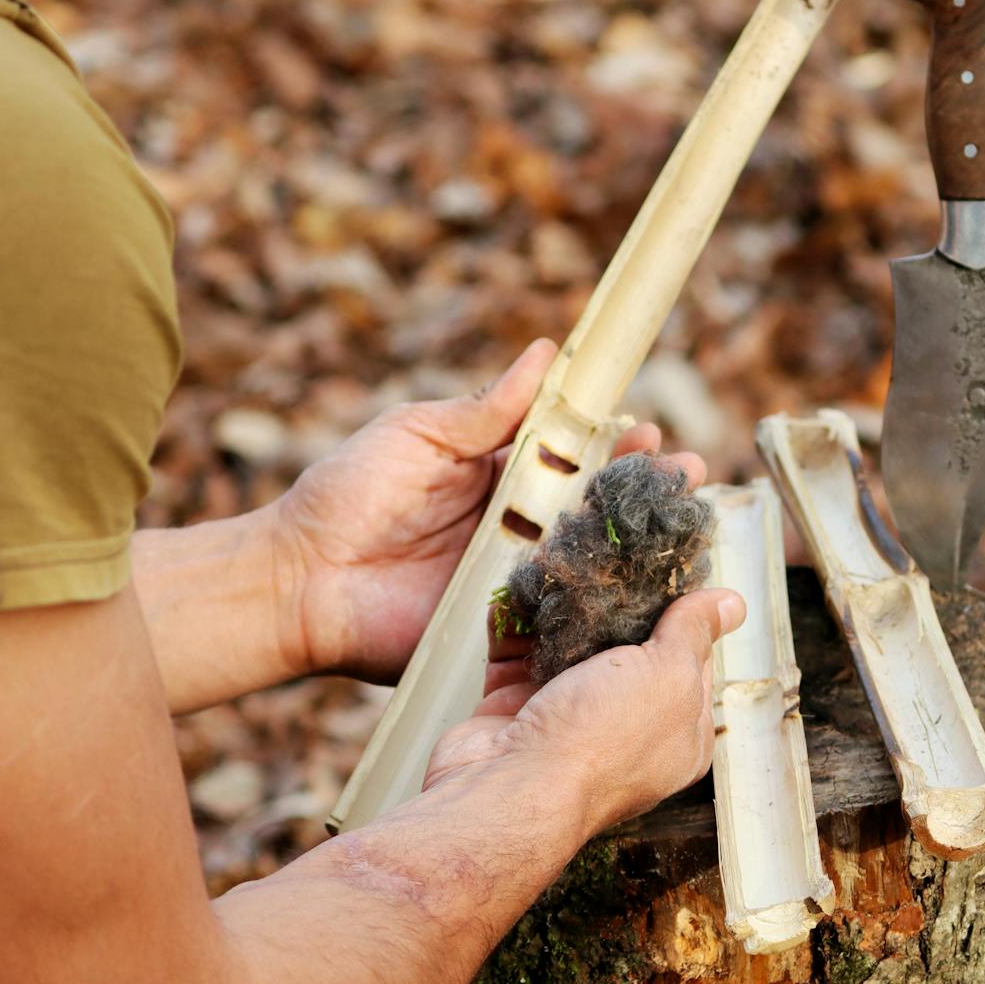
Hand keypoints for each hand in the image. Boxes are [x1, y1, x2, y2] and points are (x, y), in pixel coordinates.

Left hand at [270, 340, 708, 684]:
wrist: (301, 580)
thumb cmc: (347, 497)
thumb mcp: (418, 434)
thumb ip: (485, 409)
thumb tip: (544, 353)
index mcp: (494, 476)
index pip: (569, 453)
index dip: (612, 440)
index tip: (647, 428)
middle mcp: (511, 528)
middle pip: (591, 506)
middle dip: (641, 488)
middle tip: (683, 472)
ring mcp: (510, 581)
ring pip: (585, 559)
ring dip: (635, 544)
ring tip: (681, 522)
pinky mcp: (501, 630)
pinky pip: (557, 616)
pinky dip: (599, 605)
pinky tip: (640, 590)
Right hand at [422, 586, 745, 839]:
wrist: (507, 791)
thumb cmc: (600, 740)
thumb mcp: (668, 675)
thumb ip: (693, 633)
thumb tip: (733, 603)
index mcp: (678, 734)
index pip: (690, 665)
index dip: (683, 617)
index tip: (668, 570)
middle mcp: (624, 731)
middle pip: (626, 652)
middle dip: (614, 604)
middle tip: (610, 554)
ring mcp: (566, 723)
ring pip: (567, 650)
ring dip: (559, 608)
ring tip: (559, 561)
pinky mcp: (514, 714)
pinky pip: (516, 658)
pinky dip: (514, 625)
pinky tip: (518, 590)